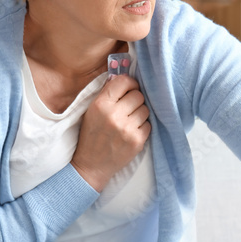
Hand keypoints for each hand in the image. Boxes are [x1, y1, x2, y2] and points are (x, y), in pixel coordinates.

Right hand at [71, 74, 149, 191]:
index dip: (130, 83)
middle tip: (128, 107)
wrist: (92, 165)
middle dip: (135, 99)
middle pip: (138, 95)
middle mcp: (114, 115)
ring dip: (139, 113)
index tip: (130, 88)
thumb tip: (124, 77)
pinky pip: (149, 124)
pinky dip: (142, 126)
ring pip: (145, 109)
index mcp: (100, 104)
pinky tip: (132, 131)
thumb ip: (107, 94)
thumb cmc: (92, 136)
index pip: (123, 81)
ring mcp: (127, 129)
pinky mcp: (137, 141)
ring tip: (129, 120)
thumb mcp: (91, 111)